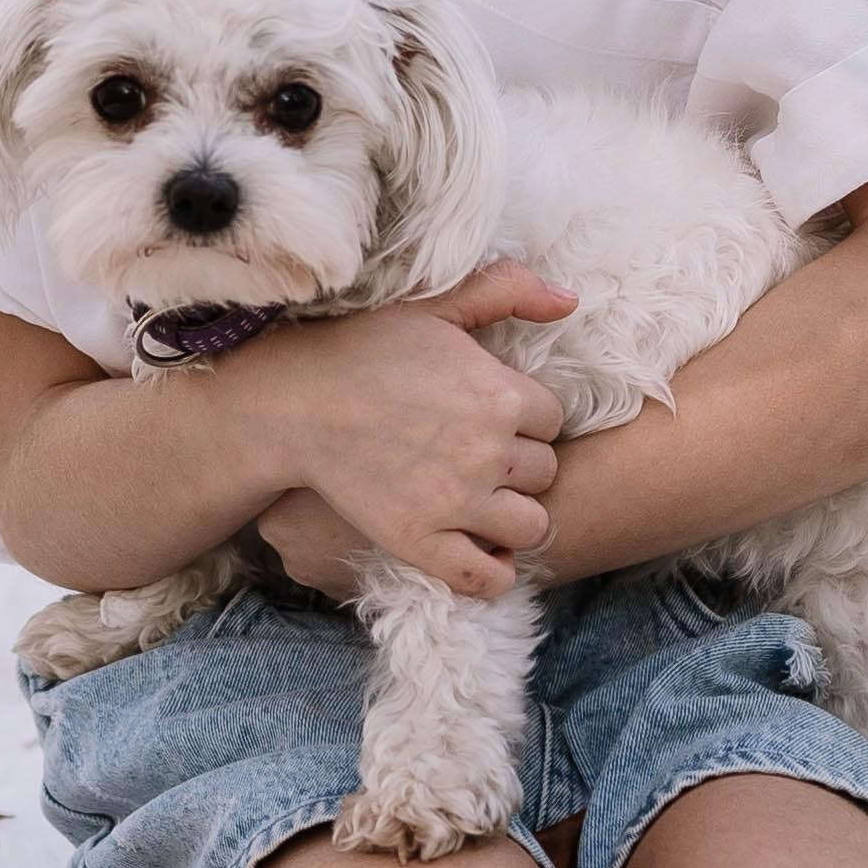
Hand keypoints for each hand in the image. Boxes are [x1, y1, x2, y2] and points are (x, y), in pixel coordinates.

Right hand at [232, 260, 571, 599]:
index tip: (495, 416)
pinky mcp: (420, 541)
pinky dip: (493, 570)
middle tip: (485, 455)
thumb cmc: (364, 348)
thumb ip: (507, 290)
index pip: (553, 420)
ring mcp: (456, 503)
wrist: (296, 403)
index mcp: (499, 394)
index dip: (527, 418)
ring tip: (486, 501)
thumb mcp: (435, 306)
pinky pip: (486, 576)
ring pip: (531, 525)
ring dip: (516, 515)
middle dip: (523, 464)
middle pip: (546, 472)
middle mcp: (488, 452)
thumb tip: (570, 300)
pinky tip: (480, 547)